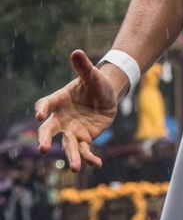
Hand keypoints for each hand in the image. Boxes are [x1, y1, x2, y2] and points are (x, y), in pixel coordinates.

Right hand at [35, 50, 120, 171]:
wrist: (105, 95)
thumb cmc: (95, 84)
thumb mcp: (92, 75)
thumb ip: (84, 67)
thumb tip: (76, 52)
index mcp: (58, 101)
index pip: (45, 105)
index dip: (42, 110)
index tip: (40, 115)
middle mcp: (61, 119)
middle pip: (49, 131)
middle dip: (44, 140)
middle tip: (43, 149)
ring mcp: (72, 130)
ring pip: (68, 145)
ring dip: (70, 156)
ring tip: (73, 168)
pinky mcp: (85, 138)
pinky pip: (86, 150)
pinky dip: (90, 158)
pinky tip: (97, 164)